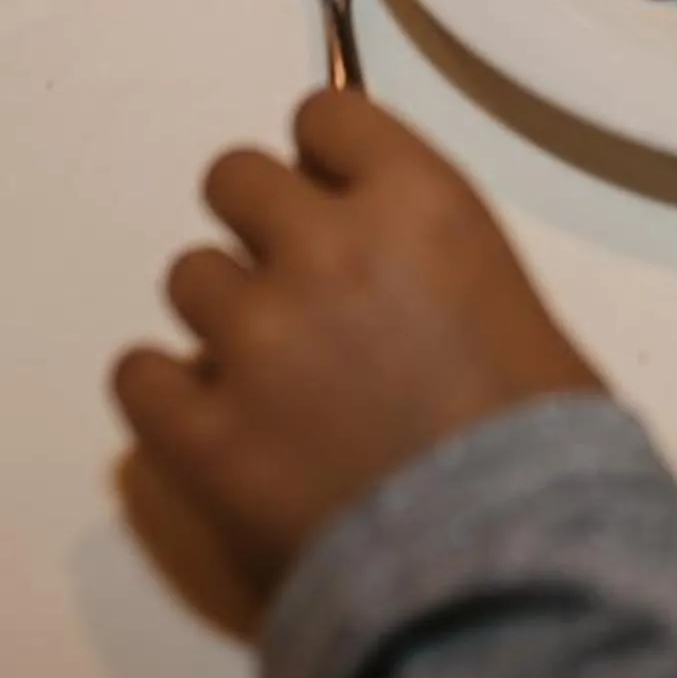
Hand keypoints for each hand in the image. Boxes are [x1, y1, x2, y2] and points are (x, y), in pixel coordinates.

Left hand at [112, 90, 602, 608]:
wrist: (506, 562)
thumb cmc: (539, 444)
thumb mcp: (514, 304)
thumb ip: (430, 255)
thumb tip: (387, 262)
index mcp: (420, 203)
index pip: (323, 115)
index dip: (321, 156)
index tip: (326, 191)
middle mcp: (326, 247)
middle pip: (233, 176)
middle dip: (259, 226)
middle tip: (295, 286)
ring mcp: (254, 336)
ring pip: (188, 274)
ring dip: (225, 315)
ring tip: (274, 376)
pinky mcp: (199, 428)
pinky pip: (137, 372)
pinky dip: (170, 394)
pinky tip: (217, 422)